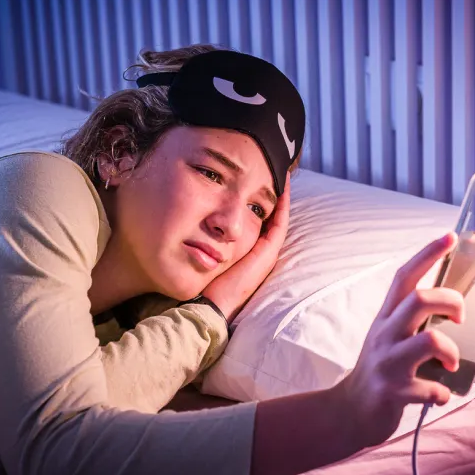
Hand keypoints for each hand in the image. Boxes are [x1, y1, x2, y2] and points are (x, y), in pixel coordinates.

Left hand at [202, 172, 290, 323]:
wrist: (210, 303)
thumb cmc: (202, 281)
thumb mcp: (203, 253)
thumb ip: (203, 239)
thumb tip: (191, 219)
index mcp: (246, 251)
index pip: (256, 221)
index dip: (257, 201)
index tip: (253, 180)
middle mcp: (259, 251)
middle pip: (269, 217)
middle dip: (270, 195)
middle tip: (272, 171)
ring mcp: (266, 251)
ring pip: (278, 218)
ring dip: (280, 196)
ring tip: (281, 173)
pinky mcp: (268, 252)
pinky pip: (280, 222)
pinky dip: (283, 204)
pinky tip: (283, 187)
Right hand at [334, 232, 474, 449]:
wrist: (349, 411)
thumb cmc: (379, 373)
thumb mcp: (394, 345)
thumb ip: (428, 336)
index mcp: (387, 318)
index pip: (405, 276)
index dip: (428, 254)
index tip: (450, 237)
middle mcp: (385, 334)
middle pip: (419, 299)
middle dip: (451, 302)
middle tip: (461, 319)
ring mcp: (388, 362)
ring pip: (429, 341)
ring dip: (452, 352)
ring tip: (452, 364)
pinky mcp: (393, 390)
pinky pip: (430, 388)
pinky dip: (442, 393)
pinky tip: (438, 395)